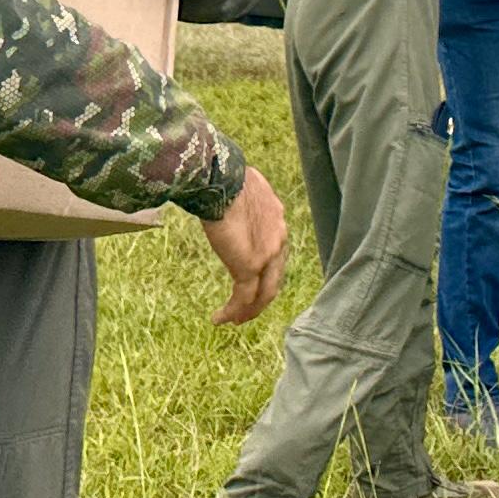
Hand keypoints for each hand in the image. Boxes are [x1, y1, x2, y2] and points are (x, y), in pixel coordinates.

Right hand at [199, 167, 288, 324]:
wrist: (222, 179)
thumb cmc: (226, 177)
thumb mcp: (244, 189)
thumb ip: (246, 202)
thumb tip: (233, 197)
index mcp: (278, 222)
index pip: (276, 255)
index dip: (265, 272)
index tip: (251, 282)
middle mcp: (278, 241)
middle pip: (274, 279)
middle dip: (261, 299)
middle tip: (246, 312)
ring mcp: (267, 256)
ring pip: (263, 294)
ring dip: (248, 310)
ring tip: (233, 320)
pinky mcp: (249, 266)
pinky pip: (243, 298)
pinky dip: (232, 311)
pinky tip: (219, 319)